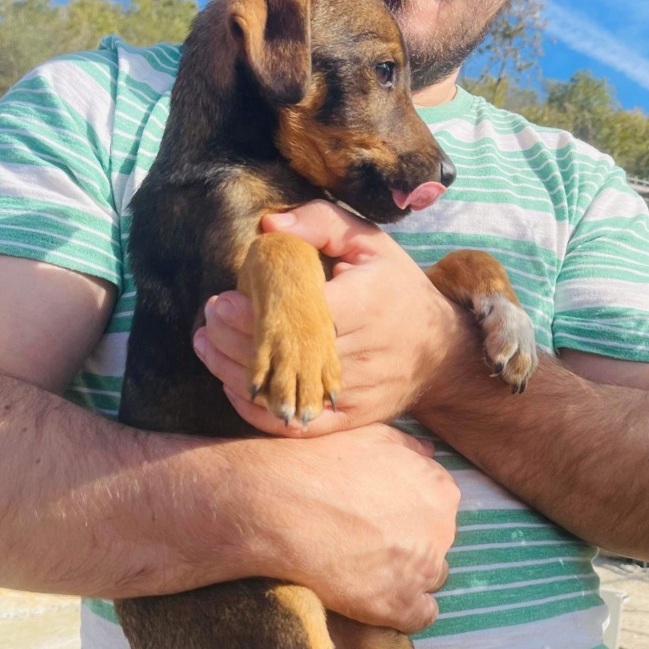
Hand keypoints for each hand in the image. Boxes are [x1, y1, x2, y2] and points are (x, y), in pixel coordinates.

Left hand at [193, 200, 463, 435]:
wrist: (441, 353)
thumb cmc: (398, 289)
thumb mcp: (370, 243)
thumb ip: (320, 222)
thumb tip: (269, 225)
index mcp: (364, 305)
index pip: (297, 316)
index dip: (251, 314)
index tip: (219, 301)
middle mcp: (360, 354)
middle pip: (282, 355)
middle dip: (232, 340)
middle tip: (208, 320)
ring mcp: (353, 392)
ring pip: (281, 392)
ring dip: (234, 373)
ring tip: (207, 347)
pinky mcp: (349, 419)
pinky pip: (294, 426)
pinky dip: (259, 411)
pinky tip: (235, 388)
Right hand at [243, 423, 459, 631]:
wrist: (276, 506)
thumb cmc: (319, 465)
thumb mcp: (370, 436)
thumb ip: (409, 448)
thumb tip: (429, 454)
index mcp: (439, 490)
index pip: (439, 509)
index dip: (410, 514)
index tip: (382, 519)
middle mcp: (440, 530)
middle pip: (436, 543)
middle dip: (410, 544)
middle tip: (369, 542)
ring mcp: (422, 570)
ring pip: (430, 579)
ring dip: (407, 577)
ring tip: (367, 570)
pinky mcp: (398, 605)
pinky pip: (420, 616)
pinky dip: (401, 611)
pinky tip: (374, 598)